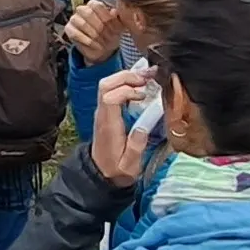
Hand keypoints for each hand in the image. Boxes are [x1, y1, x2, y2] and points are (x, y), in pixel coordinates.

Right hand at [64, 0, 122, 64]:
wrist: (103, 49)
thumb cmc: (110, 34)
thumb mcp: (117, 27)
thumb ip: (116, 18)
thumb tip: (114, 11)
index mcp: (94, 5)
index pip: (96, 5)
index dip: (105, 16)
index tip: (112, 26)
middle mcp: (82, 9)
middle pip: (88, 13)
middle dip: (99, 26)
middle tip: (107, 35)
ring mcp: (74, 19)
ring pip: (82, 23)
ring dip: (94, 34)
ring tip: (102, 42)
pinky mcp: (69, 29)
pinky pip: (76, 34)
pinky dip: (88, 41)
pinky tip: (96, 45)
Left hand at [91, 70, 148, 186]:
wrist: (100, 174)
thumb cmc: (116, 170)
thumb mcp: (129, 166)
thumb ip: (136, 147)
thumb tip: (143, 127)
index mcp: (108, 125)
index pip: (110, 97)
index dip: (126, 90)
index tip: (143, 95)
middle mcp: (102, 114)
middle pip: (106, 84)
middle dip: (127, 76)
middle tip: (149, 77)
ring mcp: (103, 111)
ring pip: (108, 83)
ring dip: (127, 76)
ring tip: (148, 77)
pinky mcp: (106, 111)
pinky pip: (112, 89)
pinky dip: (126, 82)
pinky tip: (141, 82)